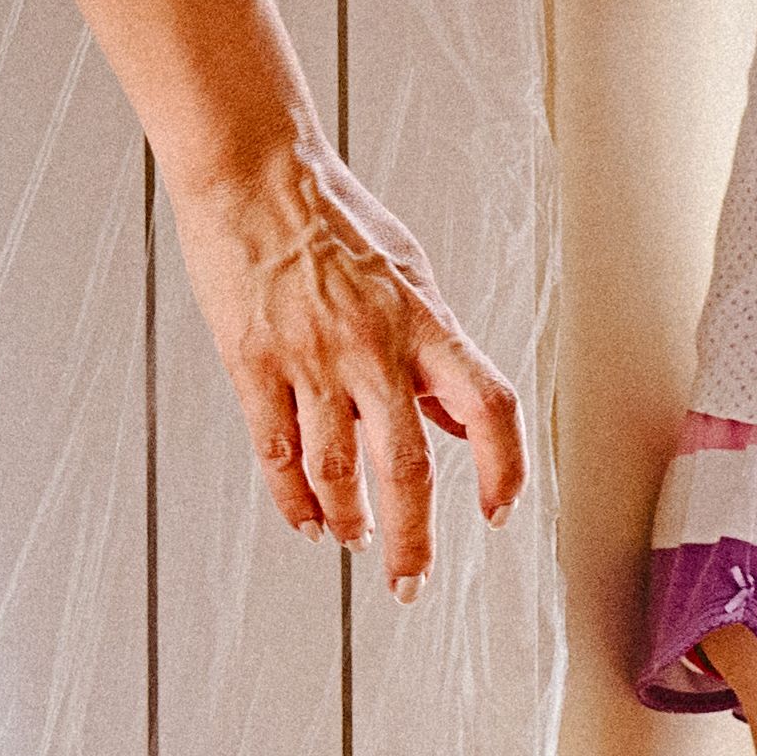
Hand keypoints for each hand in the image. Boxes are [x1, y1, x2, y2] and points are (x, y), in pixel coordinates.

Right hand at [174, 142, 525, 593]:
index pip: (489, 407)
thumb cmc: (333, 217)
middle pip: (406, 468)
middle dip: (412, 541)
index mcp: (424, 321)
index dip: (503, 469)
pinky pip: (277, 451)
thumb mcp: (410, 275)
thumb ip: (436, 351)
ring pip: (336, 471)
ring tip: (354, 541)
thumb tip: (460, 421)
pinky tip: (306, 520)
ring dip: (350, 521)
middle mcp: (373, 346)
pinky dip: (293, 499)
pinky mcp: (254, 362)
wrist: (253, 172)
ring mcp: (310, 358)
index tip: (496, 514)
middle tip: (409, 582)